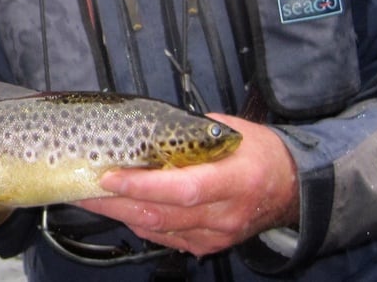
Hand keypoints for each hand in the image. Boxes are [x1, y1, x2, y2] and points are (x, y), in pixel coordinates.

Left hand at [75, 115, 298, 256]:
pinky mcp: (209, 245)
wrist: (291, 188)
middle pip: (163, 215)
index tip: (111, 176)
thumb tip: (147, 130)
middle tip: (84, 185)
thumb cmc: (262, 154)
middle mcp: (226, 213)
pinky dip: (140, 222)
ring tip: (91, 195)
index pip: (184, 189)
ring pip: (159, 230)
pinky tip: (122, 207)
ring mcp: (217, 234)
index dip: (144, 186)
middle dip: (117, 202)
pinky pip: (166, 238)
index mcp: (236, 179)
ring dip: (121, 213)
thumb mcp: (232, 131)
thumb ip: (190, 134)